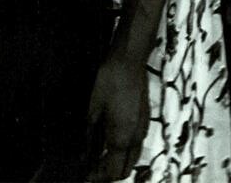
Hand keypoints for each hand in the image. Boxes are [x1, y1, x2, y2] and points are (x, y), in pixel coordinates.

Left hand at [86, 54, 149, 181]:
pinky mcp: (145, 118)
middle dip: (110, 174)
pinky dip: (125, 151)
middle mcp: (136, 137)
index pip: (113, 171)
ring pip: (134, 158)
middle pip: (126, 169)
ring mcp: (143, 128)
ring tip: (101, 156)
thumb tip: (85, 153)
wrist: (130, 60)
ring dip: (119, 163)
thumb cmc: (109, 81)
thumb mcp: (93, 109)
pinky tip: (112, 141)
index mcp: (122, 137)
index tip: (86, 175)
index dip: (99, 177)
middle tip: (93, 169)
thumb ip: (91, 135)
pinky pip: (137, 144)